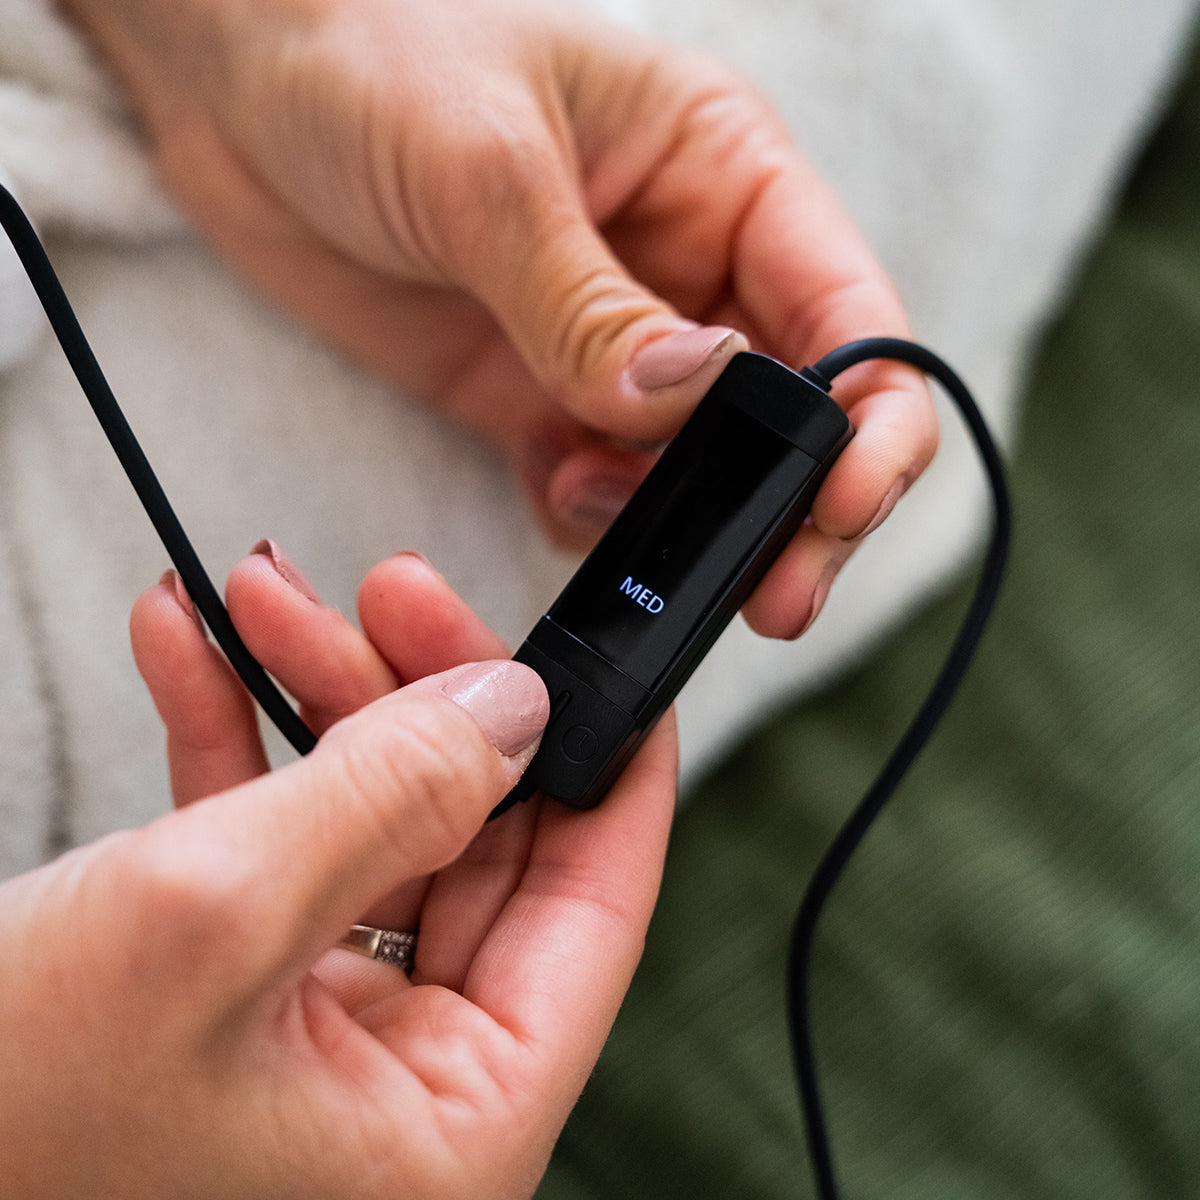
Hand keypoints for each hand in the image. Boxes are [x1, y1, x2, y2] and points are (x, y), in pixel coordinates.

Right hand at [0, 547, 676, 1197]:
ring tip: (268, 597)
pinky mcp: (246, 990)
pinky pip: (283, 839)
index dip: (611, 771)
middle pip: (479, 842)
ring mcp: (323, 1037)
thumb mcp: (214, 912)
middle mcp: (402, 1092)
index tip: (604, 666)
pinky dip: (242, 740)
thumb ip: (393, 796)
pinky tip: (199, 651)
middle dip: (425, 697)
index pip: (594, 913)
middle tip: (391, 594)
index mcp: (450, 1128)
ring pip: (380, 822)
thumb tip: (515, 712)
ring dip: (323, 698)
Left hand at [62, 0, 936, 634]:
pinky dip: (592, 519)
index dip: (871, 422)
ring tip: (620, 518)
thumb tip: (693, 399)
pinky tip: (557, 490)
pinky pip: (598, 489)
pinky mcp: (539, 399)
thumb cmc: (371, 57)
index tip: (846, 505)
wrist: (237, 86)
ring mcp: (612, 347)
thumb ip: (590, 303)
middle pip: (793, 420)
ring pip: (699, 471)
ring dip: (685, 523)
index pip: (848, 315)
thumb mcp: (488, 168)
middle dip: (797, 510)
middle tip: (776, 595)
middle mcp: (687, 271)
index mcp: (725, 177)